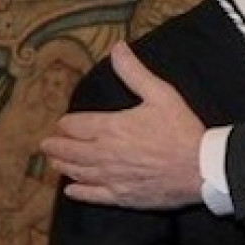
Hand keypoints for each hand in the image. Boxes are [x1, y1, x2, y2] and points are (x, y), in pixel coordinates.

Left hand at [42, 42, 205, 208]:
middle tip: (45, 145)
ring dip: (62, 165)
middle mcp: (105, 154)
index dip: (65, 124)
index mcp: (111, 127)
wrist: (200, 168)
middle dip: (56, 146)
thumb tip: (117, 48)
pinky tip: (70, 190)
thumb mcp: (160, 93)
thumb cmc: (181, 130)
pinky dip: (79, 192)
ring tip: (52, 161)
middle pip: (71, 150)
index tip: (60, 124)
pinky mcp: (122, 196)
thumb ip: (134, 72)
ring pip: (77, 172)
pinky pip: (93, 195)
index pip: (77, 125)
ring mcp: (112, 177)